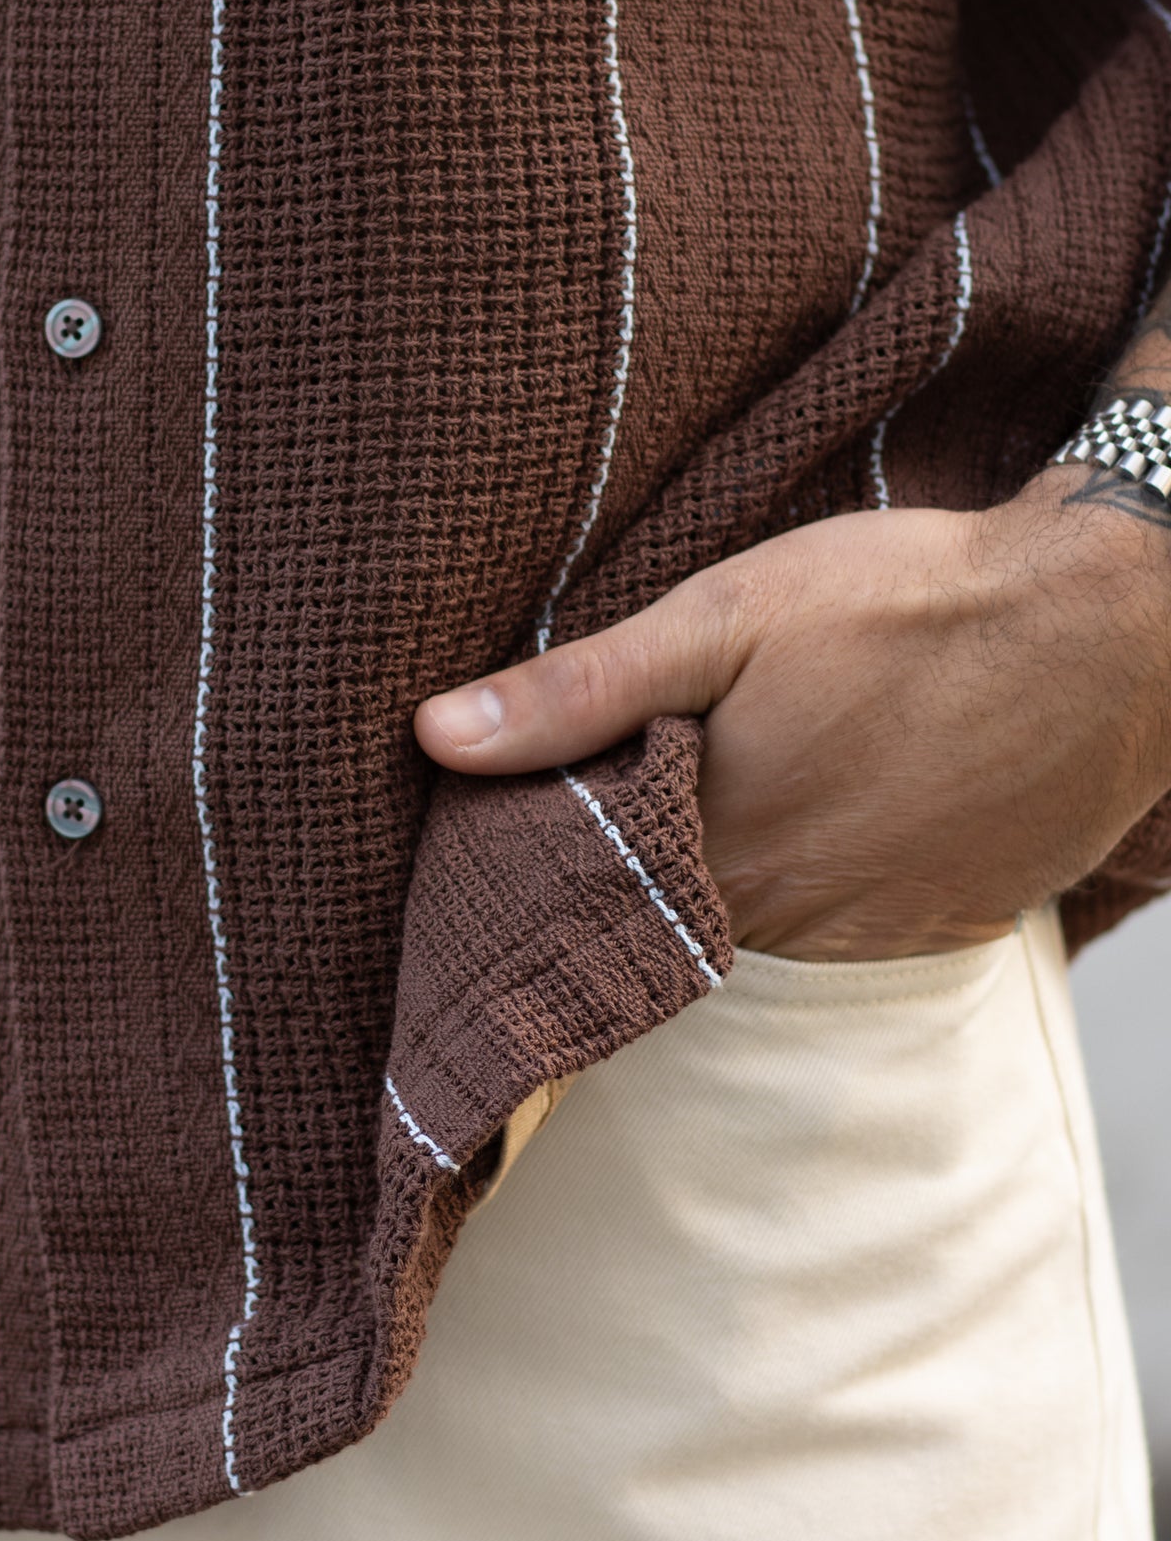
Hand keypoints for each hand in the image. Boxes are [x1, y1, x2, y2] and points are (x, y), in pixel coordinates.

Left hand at [413, 470, 1170, 960]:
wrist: (1109, 629)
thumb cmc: (907, 606)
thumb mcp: (725, 618)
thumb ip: (580, 692)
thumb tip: (438, 737)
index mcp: (709, 848)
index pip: (586, 902)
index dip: (545, 877)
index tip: (510, 860)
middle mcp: (780, 919)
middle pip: (666, 924)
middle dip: (627, 885)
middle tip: (611, 825)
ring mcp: (867, 934)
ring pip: (751, 931)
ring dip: (721, 889)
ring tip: (723, 812)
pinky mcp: (940, 926)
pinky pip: (841, 931)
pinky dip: (810, 895)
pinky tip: (814, 830)